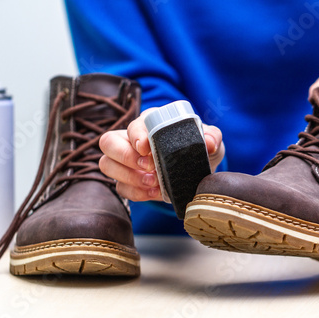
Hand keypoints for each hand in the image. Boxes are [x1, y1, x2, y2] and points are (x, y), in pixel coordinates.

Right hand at [99, 108, 224, 201]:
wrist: (198, 170)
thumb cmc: (198, 148)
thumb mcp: (209, 140)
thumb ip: (211, 136)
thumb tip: (209, 143)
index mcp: (150, 124)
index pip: (133, 125)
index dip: (136, 135)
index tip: (146, 147)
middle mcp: (132, 140)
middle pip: (108, 142)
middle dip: (125, 156)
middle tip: (149, 167)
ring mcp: (126, 162)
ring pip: (107, 165)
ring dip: (127, 176)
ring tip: (153, 183)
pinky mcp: (128, 181)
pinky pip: (121, 188)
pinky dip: (136, 193)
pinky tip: (154, 193)